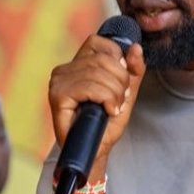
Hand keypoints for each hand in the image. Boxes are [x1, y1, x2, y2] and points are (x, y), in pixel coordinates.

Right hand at [48, 33, 145, 161]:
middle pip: (103, 59)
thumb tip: (135, 48)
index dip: (117, 59)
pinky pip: (91, 87)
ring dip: (115, 94)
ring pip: (99, 73)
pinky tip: (107, 110)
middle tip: (119, 100)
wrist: (96, 150)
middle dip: (120, 81)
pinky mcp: (58, 95)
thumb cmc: (106, 123)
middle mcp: (65, 70)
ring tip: (113, 108)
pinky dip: (106, 99)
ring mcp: (59, 81)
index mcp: (78, 64)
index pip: (99, 43)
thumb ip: (133, 69)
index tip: (121, 82)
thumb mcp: (126, 92)